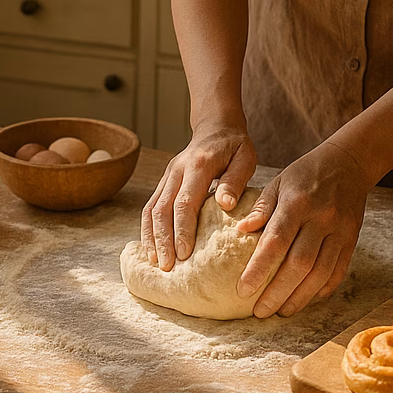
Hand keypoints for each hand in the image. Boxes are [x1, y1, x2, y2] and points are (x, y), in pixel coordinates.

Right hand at [141, 120, 256, 270]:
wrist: (215, 126)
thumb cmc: (235, 146)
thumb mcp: (245, 158)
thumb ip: (235, 180)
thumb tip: (225, 205)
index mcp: (198, 166)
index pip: (185, 202)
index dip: (182, 229)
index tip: (185, 254)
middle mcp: (176, 171)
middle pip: (162, 209)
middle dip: (163, 240)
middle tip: (167, 267)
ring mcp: (166, 176)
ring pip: (151, 209)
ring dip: (151, 237)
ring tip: (155, 263)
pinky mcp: (163, 183)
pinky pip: (150, 207)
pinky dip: (148, 229)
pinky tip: (151, 249)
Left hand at [236, 140, 373, 317]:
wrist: (350, 163)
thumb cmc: (305, 173)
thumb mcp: (278, 182)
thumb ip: (260, 208)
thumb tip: (240, 231)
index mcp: (297, 203)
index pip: (276, 241)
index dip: (259, 269)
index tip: (243, 290)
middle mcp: (321, 219)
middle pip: (299, 264)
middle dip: (278, 292)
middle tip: (260, 311)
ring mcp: (340, 231)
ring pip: (320, 273)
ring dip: (300, 297)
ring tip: (281, 311)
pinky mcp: (352, 240)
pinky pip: (338, 271)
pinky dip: (322, 290)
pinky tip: (307, 300)